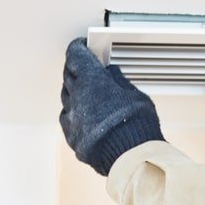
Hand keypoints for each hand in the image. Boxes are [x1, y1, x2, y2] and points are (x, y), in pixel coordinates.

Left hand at [59, 38, 164, 175]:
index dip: (79, 49)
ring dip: (75, 92)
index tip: (82, 46)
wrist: (132, 158)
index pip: (76, 56)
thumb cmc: (138, 126)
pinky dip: (75, 114)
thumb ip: (119, 83)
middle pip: (69, 76)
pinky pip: (69, 120)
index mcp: (92, 81)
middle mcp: (77, 97)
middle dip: (76, 69)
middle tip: (85, 67)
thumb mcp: (136, 96)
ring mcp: (73, 119)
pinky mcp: (73, 137)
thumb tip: (112, 75)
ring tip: (87, 93)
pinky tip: (85, 116)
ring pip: (67, 98)